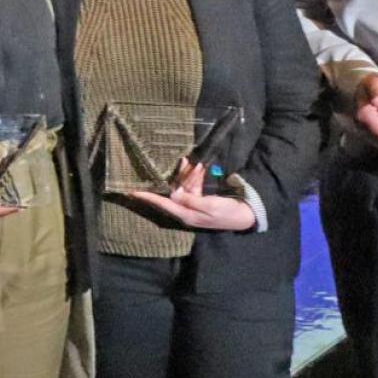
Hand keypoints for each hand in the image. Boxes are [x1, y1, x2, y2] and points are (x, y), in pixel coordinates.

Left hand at [127, 161, 254, 231]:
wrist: (246, 215)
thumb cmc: (227, 212)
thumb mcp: (209, 206)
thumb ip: (191, 200)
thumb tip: (173, 195)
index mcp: (186, 214)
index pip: (162, 204)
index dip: (147, 197)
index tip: (132, 191)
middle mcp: (186, 210)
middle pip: (172, 192)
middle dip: (175, 177)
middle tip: (178, 164)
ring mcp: (193, 204)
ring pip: (183, 186)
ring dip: (187, 174)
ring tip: (189, 162)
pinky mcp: (201, 199)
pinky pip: (193, 185)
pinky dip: (195, 176)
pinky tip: (198, 166)